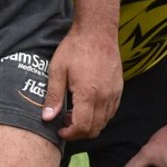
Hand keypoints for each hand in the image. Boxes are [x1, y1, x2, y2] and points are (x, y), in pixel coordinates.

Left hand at [47, 25, 122, 139]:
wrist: (97, 32)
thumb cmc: (75, 48)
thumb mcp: (57, 70)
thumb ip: (53, 96)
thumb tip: (47, 117)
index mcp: (88, 94)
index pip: (82, 127)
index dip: (70, 134)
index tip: (60, 130)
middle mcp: (104, 97)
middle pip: (95, 128)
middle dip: (79, 132)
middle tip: (65, 123)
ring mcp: (114, 93)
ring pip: (104, 122)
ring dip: (90, 124)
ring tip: (75, 113)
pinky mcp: (118, 88)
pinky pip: (111, 111)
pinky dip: (100, 116)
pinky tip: (88, 106)